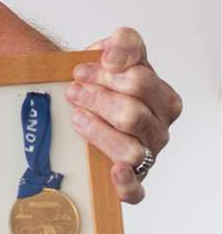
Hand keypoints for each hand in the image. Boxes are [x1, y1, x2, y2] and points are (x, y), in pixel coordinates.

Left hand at [65, 27, 180, 203]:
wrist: (83, 104)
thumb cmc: (100, 83)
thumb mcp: (110, 54)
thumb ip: (121, 43)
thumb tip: (112, 55)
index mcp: (160, 94)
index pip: (140, 79)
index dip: (106, 74)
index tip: (79, 70)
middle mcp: (159, 125)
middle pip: (133, 113)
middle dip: (97, 99)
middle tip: (73, 92)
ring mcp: (148, 153)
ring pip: (131, 148)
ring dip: (99, 132)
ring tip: (77, 118)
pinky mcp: (133, 180)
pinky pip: (137, 190)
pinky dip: (126, 183)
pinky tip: (114, 171)